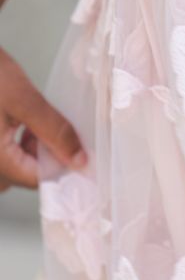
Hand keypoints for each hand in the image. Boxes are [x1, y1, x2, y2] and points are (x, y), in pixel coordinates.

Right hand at [0, 47, 86, 191]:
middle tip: (57, 128)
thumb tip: (79, 160)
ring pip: (12, 165)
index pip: (38, 179)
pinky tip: (21, 124)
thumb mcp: (23, 99)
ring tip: (34, 122)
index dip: (64, 164)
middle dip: (46, 155)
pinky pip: (1, 156)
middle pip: (24, 174)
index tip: (82, 148)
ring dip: (31, 149)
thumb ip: (53, 131)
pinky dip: (15, 144)